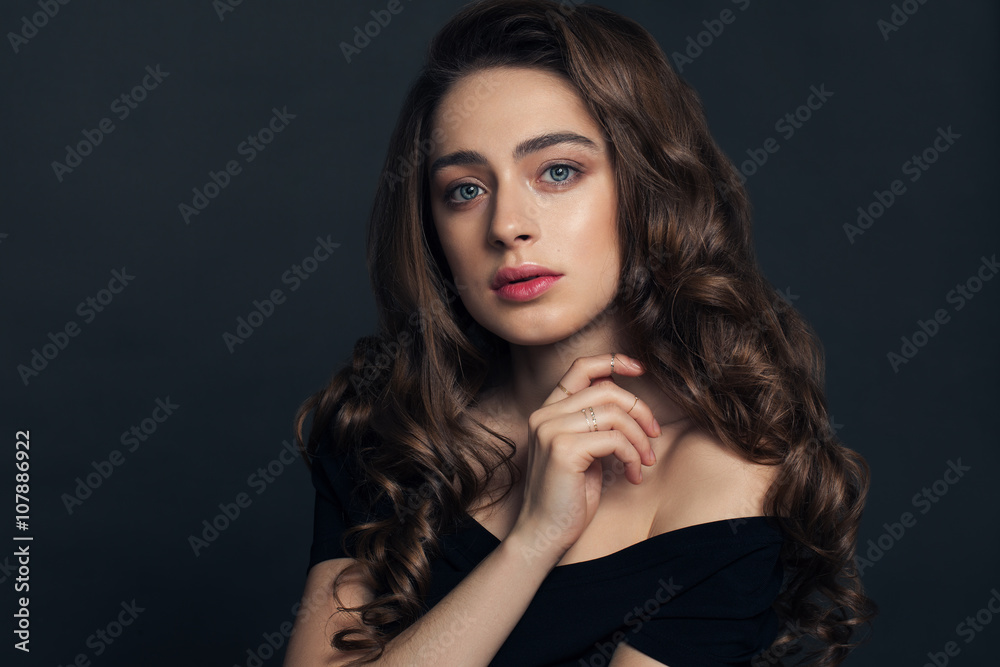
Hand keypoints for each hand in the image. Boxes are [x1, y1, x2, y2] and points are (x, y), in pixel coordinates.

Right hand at [507, 353, 660, 565]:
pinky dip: (632, 456)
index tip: (640, 369)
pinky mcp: (563, 449)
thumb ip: (596, 425)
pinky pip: (614, 439)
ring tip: (644, 461)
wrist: (543, 534)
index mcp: (548, 411)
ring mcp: (551, 430)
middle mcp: (545, 415)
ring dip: (639, 438)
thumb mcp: (585, 452)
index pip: (581, 367)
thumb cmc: (568, 497)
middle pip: (606, 389)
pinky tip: (633, 475)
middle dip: (639, 409)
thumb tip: (627, 402)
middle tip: (653, 435)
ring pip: (614, 413)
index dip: (613, 362)